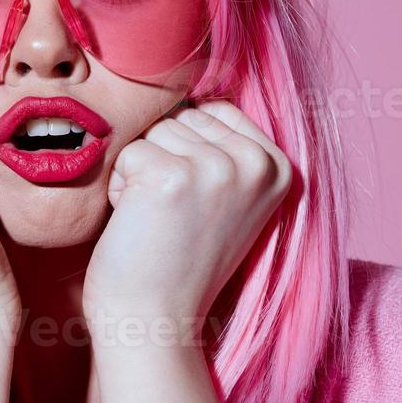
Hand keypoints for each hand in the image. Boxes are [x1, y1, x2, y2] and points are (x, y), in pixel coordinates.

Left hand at [82, 100, 292, 338]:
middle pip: (182, 117)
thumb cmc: (178, 259)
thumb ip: (226, 145)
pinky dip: (120, 189)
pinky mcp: (172, 177)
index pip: (213, 111)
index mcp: (280, 165)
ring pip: (153, 131)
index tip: (196, 207)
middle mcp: (257, 164)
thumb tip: (197, 79)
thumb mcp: (226, 197)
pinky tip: (140, 226)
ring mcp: (217, 169)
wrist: (153, 322)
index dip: (188, 153)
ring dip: (140, 174)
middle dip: (163, 161)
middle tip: (173, 219)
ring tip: (158, 223)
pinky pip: (127, 153)